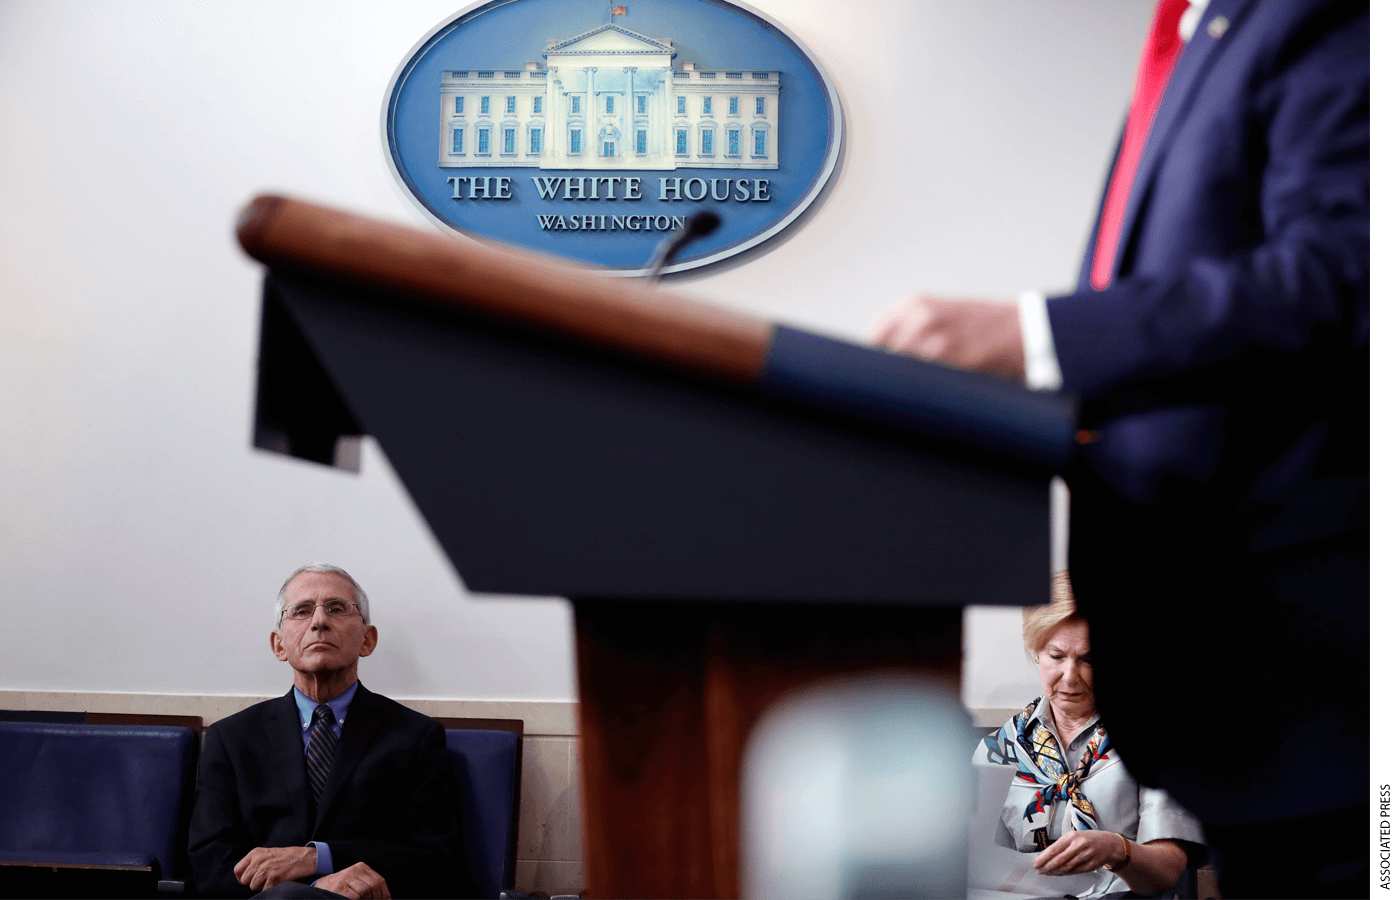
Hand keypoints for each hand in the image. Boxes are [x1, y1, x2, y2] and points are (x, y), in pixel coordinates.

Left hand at [233, 845, 316, 890]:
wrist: (305, 858)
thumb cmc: (287, 856)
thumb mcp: (268, 853)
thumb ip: (255, 862)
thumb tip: (245, 876)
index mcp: (255, 853)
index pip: (237, 870)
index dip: (243, 878)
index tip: (250, 879)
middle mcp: (258, 860)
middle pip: (244, 881)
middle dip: (253, 883)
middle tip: (265, 879)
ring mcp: (265, 869)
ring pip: (253, 887)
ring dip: (262, 887)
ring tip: (273, 879)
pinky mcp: (273, 878)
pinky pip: (264, 890)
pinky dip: (271, 889)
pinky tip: (278, 881)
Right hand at [314, 862, 390, 898]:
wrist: (319, 891)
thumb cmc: (340, 889)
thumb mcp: (355, 883)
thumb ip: (368, 886)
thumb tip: (385, 898)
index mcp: (361, 868)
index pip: (379, 880)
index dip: (384, 893)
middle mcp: (355, 870)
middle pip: (375, 885)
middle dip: (377, 898)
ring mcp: (346, 878)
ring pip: (366, 890)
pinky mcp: (340, 887)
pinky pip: (356, 896)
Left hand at [872, 295, 1024, 380]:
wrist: (1022, 329)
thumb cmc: (979, 327)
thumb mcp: (939, 314)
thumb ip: (909, 329)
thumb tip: (878, 358)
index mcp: (914, 304)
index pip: (874, 335)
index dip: (872, 359)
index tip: (873, 375)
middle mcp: (920, 317)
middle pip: (881, 354)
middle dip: (883, 373)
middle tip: (888, 389)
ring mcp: (935, 336)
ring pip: (899, 368)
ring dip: (900, 384)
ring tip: (909, 393)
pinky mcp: (952, 357)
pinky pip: (922, 378)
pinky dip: (920, 389)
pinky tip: (928, 393)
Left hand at [1033, 830, 1126, 875]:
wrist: (1109, 843)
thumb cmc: (1088, 839)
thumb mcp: (1074, 836)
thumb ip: (1062, 845)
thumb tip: (1046, 855)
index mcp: (1072, 836)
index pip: (1054, 849)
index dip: (1044, 858)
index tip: (1036, 863)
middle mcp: (1079, 845)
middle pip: (1060, 860)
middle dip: (1047, 867)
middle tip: (1039, 870)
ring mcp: (1086, 855)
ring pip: (1067, 867)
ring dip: (1055, 872)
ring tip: (1047, 873)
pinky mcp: (1092, 864)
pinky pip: (1075, 871)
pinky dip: (1065, 873)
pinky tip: (1058, 873)